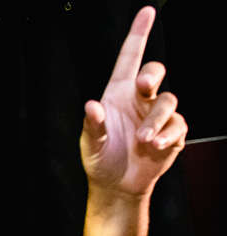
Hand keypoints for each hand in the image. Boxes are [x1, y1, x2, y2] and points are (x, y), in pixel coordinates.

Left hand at [80, 6, 186, 196]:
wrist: (117, 185)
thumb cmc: (101, 159)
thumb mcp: (91, 143)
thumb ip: (92, 125)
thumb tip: (91, 106)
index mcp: (118, 94)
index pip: (129, 58)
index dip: (138, 34)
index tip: (146, 12)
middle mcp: (140, 99)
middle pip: (154, 71)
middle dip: (152, 74)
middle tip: (144, 86)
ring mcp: (157, 115)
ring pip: (168, 101)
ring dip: (155, 120)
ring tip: (143, 140)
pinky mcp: (172, 132)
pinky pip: (177, 125)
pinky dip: (167, 135)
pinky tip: (154, 147)